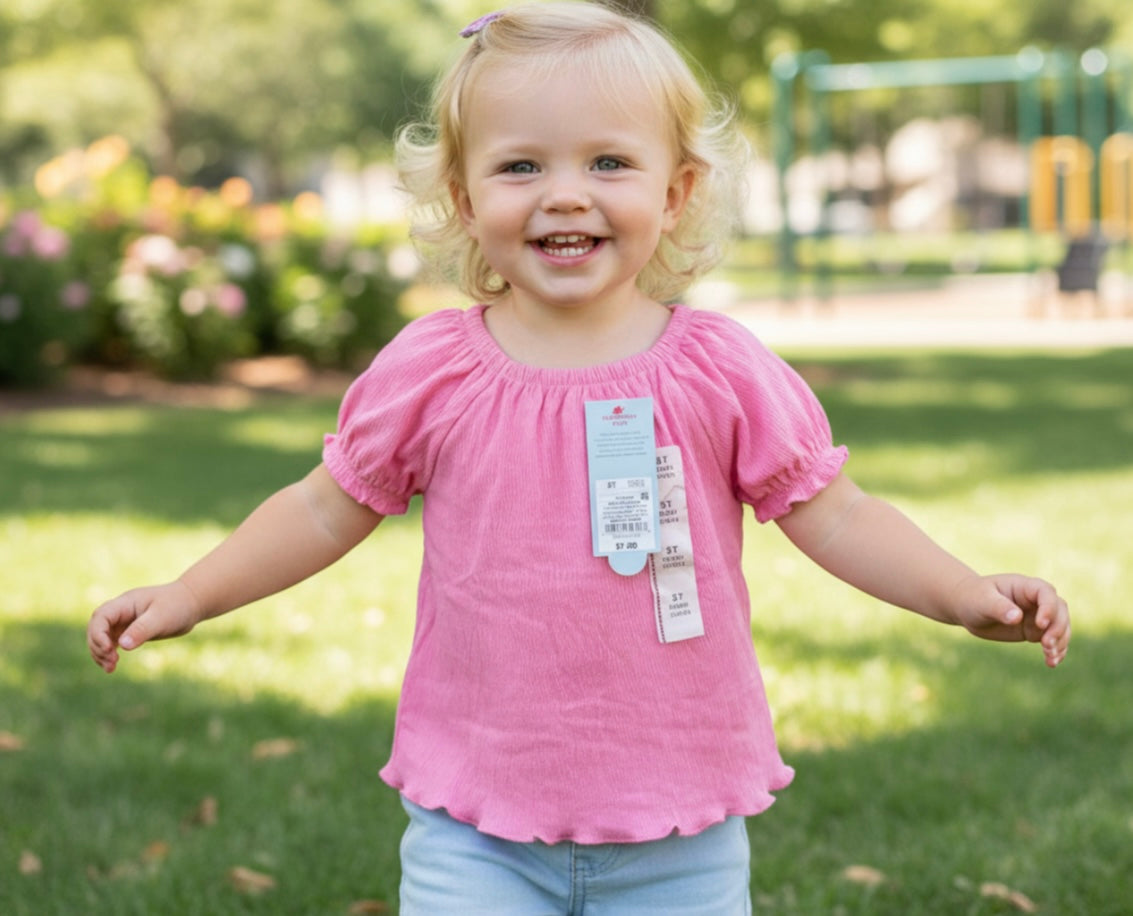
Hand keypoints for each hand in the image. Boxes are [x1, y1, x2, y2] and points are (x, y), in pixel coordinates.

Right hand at [87, 581, 202, 672]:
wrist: (191, 603)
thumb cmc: (178, 606)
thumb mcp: (161, 618)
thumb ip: (142, 630)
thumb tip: (122, 645)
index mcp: (126, 603)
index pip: (101, 616)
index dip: (98, 633)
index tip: (109, 650)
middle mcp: (121, 611)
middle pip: (96, 628)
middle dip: (98, 646)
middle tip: (112, 662)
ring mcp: (124, 621)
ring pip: (101, 637)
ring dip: (101, 653)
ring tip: (110, 668)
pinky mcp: (129, 630)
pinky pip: (111, 642)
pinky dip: (108, 654)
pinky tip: (111, 667)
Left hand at [952, 573, 1069, 667]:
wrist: (967, 608)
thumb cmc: (973, 598)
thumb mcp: (982, 600)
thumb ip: (999, 607)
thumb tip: (1017, 617)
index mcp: (1024, 586)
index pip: (1046, 592)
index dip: (1048, 607)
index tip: (1041, 624)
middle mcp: (1035, 600)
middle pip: (1060, 610)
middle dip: (1058, 628)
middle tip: (1046, 645)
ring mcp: (1037, 615)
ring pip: (1060, 626)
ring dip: (1060, 642)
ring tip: (1051, 658)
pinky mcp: (1035, 631)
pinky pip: (1053, 640)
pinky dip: (1055, 651)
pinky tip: (1051, 663)